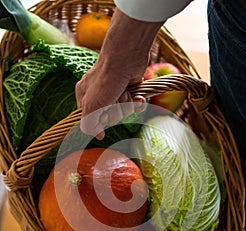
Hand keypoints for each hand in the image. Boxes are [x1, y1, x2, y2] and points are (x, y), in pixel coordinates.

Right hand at [75, 8, 163, 138]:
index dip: (100, 121)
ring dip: (127, 105)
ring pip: (123, 112)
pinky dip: (138, 103)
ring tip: (124, 93)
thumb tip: (97, 136)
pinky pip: (135, 105)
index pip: (91, 119)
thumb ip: (89, 124)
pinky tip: (138, 98)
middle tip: (114, 100)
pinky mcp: (129, 89)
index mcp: (85, 97)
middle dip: (116, 111)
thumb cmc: (106, 80)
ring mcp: (115, 92)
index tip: (103, 120)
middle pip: (109, 117)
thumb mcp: (92, 105)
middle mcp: (99, 94)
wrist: (127, 57)